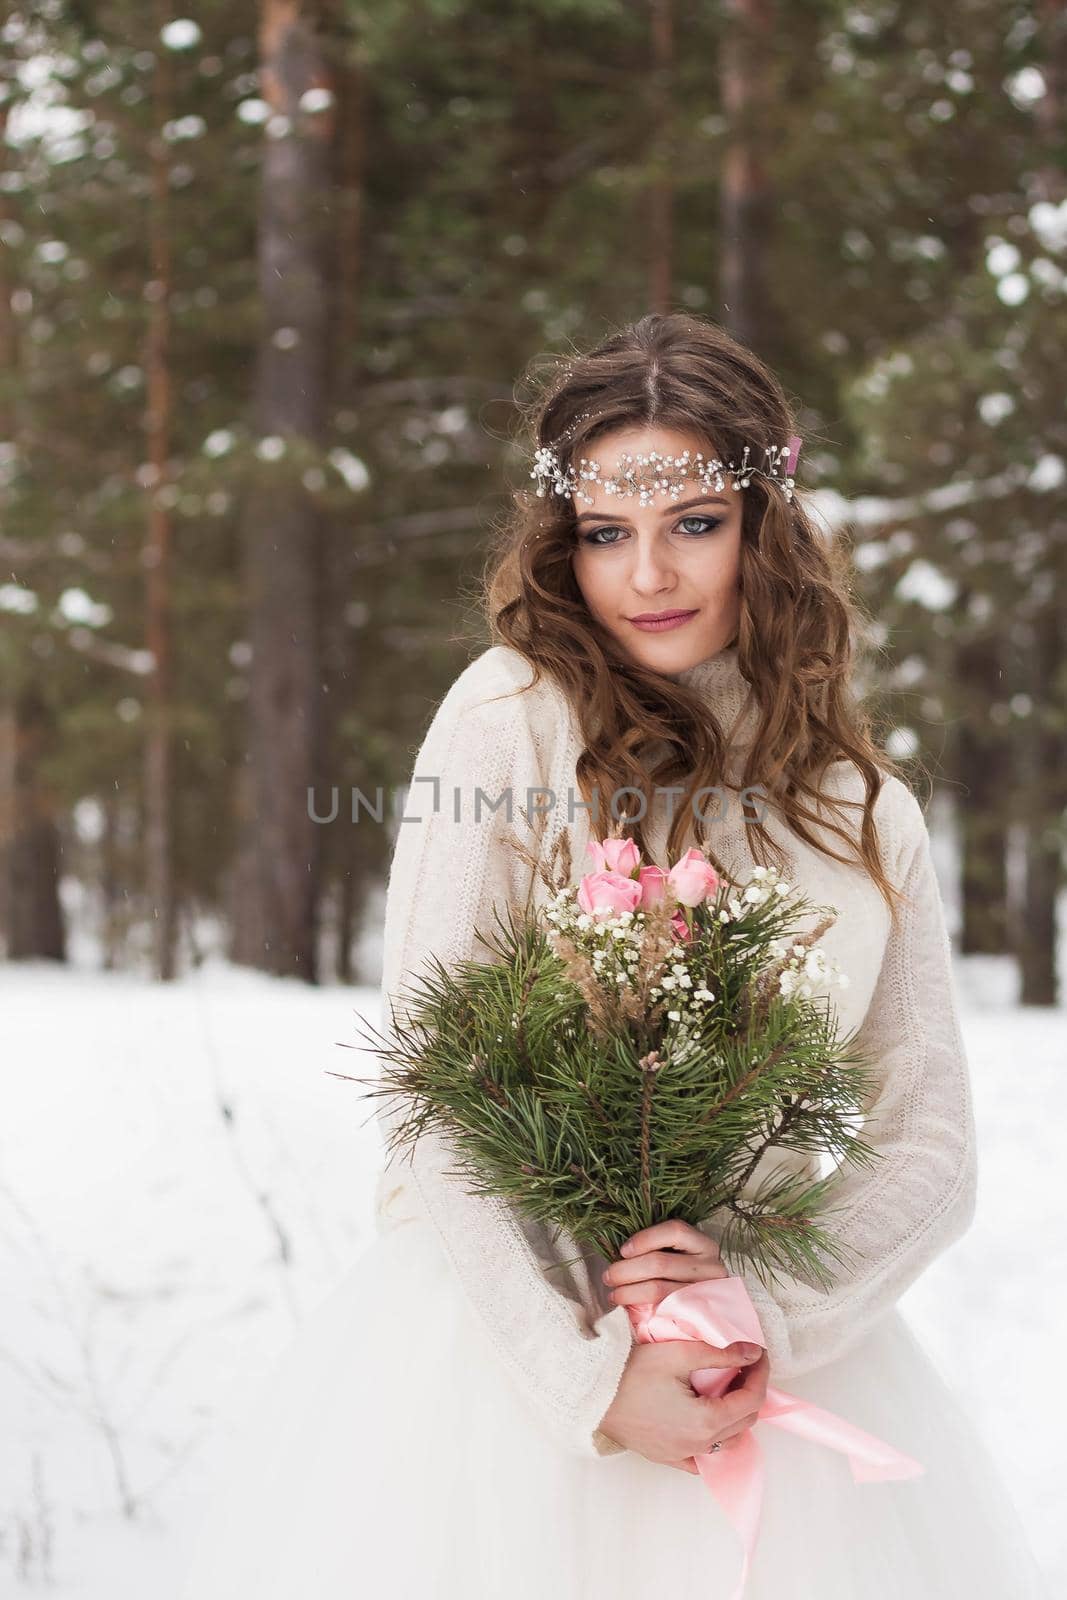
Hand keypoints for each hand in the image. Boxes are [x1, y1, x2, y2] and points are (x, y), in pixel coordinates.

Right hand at [597, 1339, 768, 1472]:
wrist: (592, 1395)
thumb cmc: (632, 1373)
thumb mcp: (679, 1355)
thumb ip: (720, 1354)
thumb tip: (752, 1353)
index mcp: (706, 1422)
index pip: (751, 1400)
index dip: (761, 1374)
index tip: (759, 1352)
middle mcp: (699, 1446)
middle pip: (744, 1421)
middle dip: (752, 1390)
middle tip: (746, 1363)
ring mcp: (682, 1456)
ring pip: (726, 1440)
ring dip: (736, 1413)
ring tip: (729, 1385)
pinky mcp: (667, 1457)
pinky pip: (702, 1456)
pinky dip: (714, 1439)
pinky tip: (709, 1421)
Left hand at [601, 1217, 729, 1307]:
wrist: (694, 1315)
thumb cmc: (675, 1279)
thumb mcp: (671, 1257)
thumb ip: (653, 1249)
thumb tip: (620, 1249)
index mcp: (704, 1244)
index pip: (676, 1231)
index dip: (646, 1238)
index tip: (623, 1250)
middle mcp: (711, 1266)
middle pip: (661, 1262)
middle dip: (627, 1270)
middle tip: (608, 1276)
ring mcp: (705, 1293)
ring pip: (659, 1288)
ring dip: (628, 1290)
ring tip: (613, 1293)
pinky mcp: (696, 1315)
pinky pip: (662, 1308)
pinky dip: (639, 1304)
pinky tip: (626, 1304)